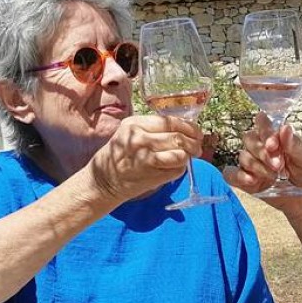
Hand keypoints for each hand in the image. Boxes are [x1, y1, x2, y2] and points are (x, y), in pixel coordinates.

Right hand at [86, 114, 201, 202]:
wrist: (104, 181)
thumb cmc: (119, 154)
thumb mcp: (130, 132)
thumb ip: (153, 127)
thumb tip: (184, 126)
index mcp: (135, 124)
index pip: (170, 121)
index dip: (188, 127)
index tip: (196, 131)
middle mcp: (140, 139)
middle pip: (178, 137)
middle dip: (194, 142)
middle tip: (197, 146)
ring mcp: (146, 158)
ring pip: (181, 154)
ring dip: (189, 156)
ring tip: (188, 156)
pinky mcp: (151, 175)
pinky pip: (177, 170)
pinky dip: (181, 168)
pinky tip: (174, 167)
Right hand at [225, 114, 301, 216]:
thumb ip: (295, 144)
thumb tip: (284, 128)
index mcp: (277, 137)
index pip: (262, 123)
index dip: (264, 130)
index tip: (274, 144)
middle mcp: (263, 148)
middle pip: (249, 139)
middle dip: (262, 151)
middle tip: (278, 165)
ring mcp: (254, 165)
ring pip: (243, 156)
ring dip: (257, 165)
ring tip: (274, 176)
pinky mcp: (248, 182)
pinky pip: (231, 175)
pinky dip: (238, 176)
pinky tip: (252, 180)